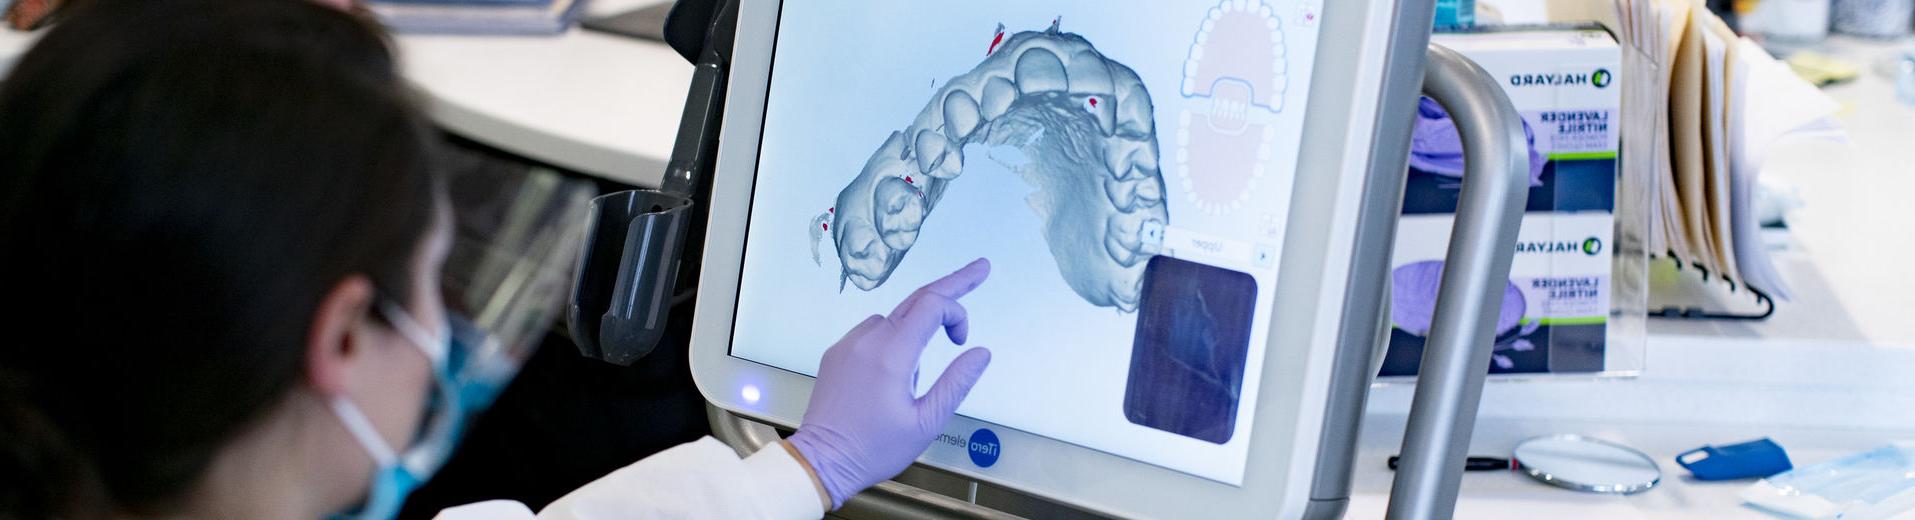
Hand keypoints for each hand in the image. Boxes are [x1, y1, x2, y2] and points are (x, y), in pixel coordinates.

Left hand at [786, 258, 993, 509]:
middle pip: (916, 299)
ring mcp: (849, 343)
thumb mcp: (926, 423)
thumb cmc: (873, 448)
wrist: (822, 460)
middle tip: (979, 268)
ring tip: (913, 379)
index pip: (932, 306)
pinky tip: (890, 377)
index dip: (957, 312)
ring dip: (916, 329)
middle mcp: (867, 341)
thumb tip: (981, 353)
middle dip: (951, 284)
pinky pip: (873, 332)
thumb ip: (956, 383)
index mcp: (892, 356)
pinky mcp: (837, 352)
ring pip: (894, 318)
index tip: (963, 338)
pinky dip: (891, 340)